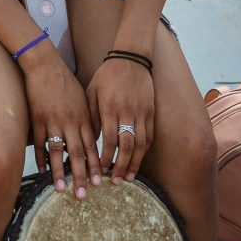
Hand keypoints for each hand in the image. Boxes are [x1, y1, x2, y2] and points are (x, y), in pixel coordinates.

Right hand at [22, 50, 101, 195]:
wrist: (45, 65)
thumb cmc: (66, 81)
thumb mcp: (83, 98)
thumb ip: (87, 119)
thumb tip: (92, 137)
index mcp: (83, 117)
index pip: (91, 147)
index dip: (95, 166)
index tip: (100, 182)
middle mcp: (70, 122)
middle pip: (77, 153)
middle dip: (81, 176)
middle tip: (84, 195)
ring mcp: (53, 121)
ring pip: (57, 152)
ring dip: (60, 172)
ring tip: (62, 190)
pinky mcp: (37, 119)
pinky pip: (39, 143)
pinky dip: (41, 158)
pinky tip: (43, 171)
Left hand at [88, 57, 156, 180]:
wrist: (131, 59)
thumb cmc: (107, 76)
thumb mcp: (92, 92)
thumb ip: (92, 116)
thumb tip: (90, 139)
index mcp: (111, 108)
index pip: (109, 139)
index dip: (106, 157)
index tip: (100, 170)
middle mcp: (128, 112)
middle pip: (127, 146)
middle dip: (121, 166)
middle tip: (116, 181)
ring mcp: (142, 113)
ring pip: (141, 144)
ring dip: (135, 163)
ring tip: (129, 177)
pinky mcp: (151, 112)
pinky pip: (150, 136)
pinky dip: (144, 151)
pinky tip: (139, 161)